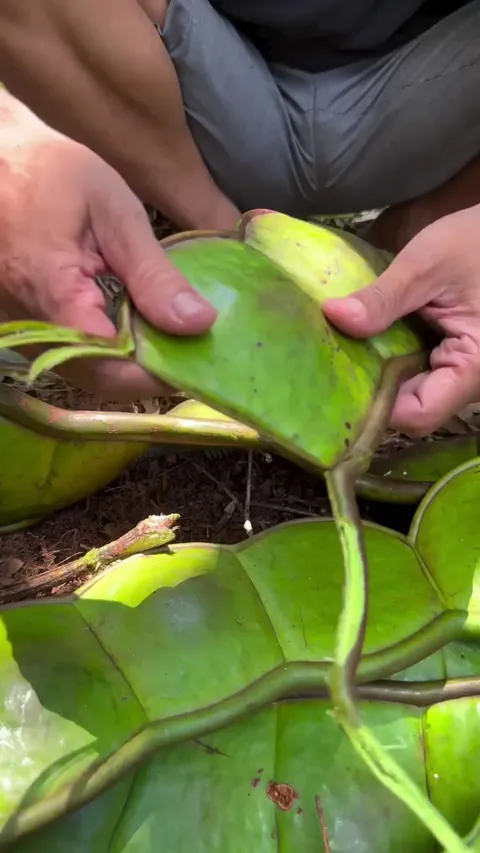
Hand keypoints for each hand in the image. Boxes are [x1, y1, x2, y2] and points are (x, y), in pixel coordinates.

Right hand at [0, 95, 216, 399]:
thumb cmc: (51, 172)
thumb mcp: (115, 212)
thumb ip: (154, 275)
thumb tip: (199, 323)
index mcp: (53, 294)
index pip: (112, 365)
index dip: (158, 373)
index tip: (198, 360)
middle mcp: (27, 325)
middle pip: (99, 378)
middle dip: (149, 372)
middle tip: (189, 347)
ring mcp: (17, 329)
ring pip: (82, 371)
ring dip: (128, 363)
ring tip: (167, 333)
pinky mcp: (18, 326)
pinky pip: (67, 354)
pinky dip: (105, 349)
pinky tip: (131, 323)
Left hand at [323, 206, 479, 436]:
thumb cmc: (477, 241)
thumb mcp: (427, 264)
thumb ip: (382, 298)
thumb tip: (333, 316)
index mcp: (474, 366)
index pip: (419, 414)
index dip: (379, 407)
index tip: (340, 383)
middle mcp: (473, 380)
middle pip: (415, 408)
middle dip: (375, 390)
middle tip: (333, 366)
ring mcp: (465, 369)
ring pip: (417, 392)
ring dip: (384, 375)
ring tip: (347, 353)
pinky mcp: (457, 355)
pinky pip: (423, 373)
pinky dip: (396, 360)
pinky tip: (368, 342)